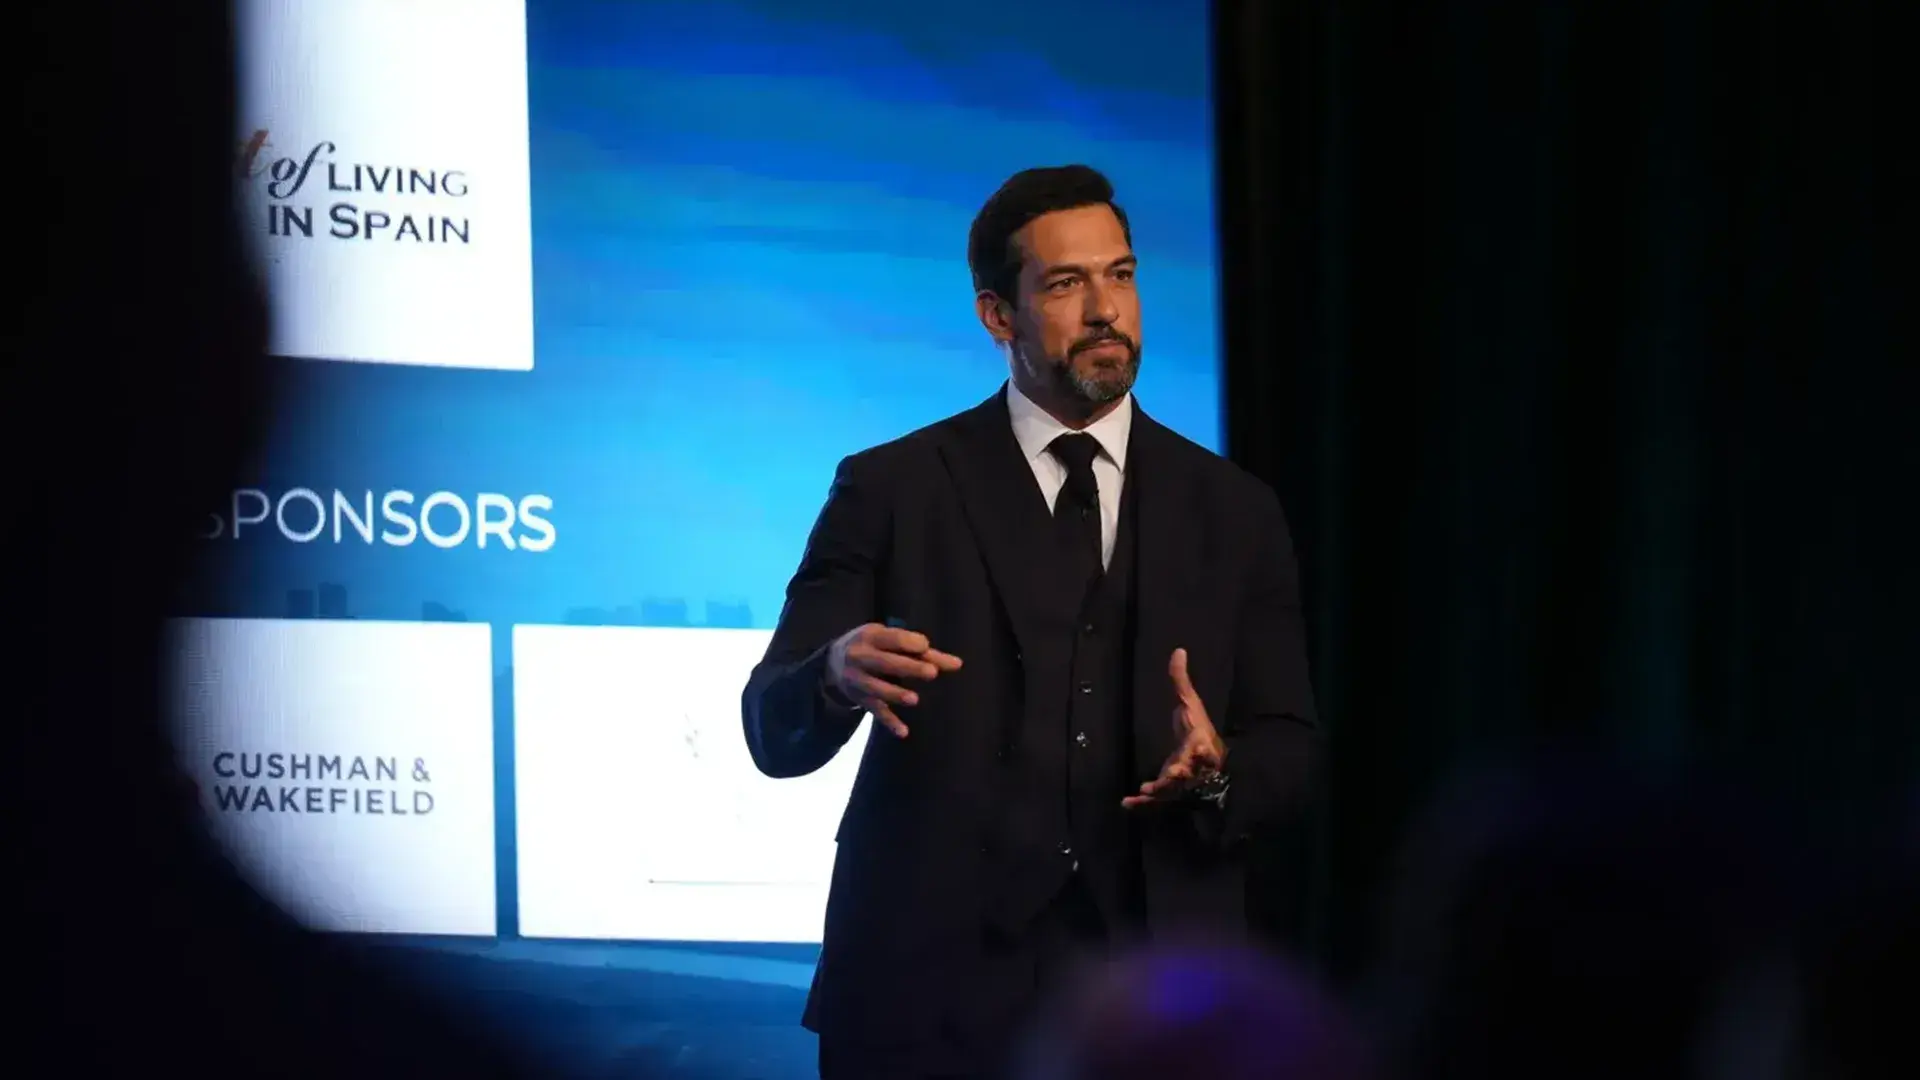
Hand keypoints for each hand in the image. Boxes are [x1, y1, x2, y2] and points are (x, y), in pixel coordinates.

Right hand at [825, 623, 962, 738]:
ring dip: (895, 694)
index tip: (926, 646)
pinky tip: (903, 732)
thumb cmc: (874, 647)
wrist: (832, 664)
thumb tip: (958, 664)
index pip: (892, 638)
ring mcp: (858, 680)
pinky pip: (875, 712)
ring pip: (877, 688)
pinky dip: (889, 722)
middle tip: (932, 673)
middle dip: (908, 667)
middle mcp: (860, 657)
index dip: (909, 642)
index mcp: (870, 636)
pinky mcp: (860, 699)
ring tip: (914, 700)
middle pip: (885, 662)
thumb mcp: (889, 639)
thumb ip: (923, 651)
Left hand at [1123, 648, 1226, 808]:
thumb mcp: (1190, 703)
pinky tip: (1125, 803)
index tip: (1198, 749)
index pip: (1203, 747)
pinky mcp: (1168, 792)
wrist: (1206, 763)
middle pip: (1188, 773)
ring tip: (1143, 791)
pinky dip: (1142, 804)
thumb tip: (1178, 650)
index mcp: (1200, 744)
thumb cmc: (1198, 729)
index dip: (1202, 751)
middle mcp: (1192, 766)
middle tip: (1168, 775)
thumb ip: (1181, 680)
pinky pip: (1156, 800)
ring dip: (1159, 790)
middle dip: (1179, 775)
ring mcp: (1181, 782)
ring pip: (1171, 790)